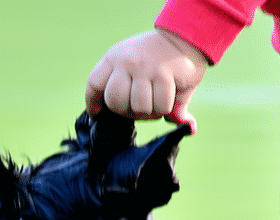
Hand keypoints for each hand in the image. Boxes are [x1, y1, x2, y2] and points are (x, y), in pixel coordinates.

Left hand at [85, 28, 208, 131]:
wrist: (186, 36)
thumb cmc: (157, 57)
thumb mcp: (139, 67)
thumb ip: (134, 95)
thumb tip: (159, 122)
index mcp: (114, 57)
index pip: (94, 84)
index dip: (93, 102)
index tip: (97, 113)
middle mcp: (126, 61)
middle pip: (114, 102)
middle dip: (127, 112)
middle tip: (139, 108)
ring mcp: (145, 67)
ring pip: (138, 107)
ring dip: (150, 112)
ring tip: (156, 102)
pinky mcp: (164, 74)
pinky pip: (160, 106)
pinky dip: (166, 108)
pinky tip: (170, 97)